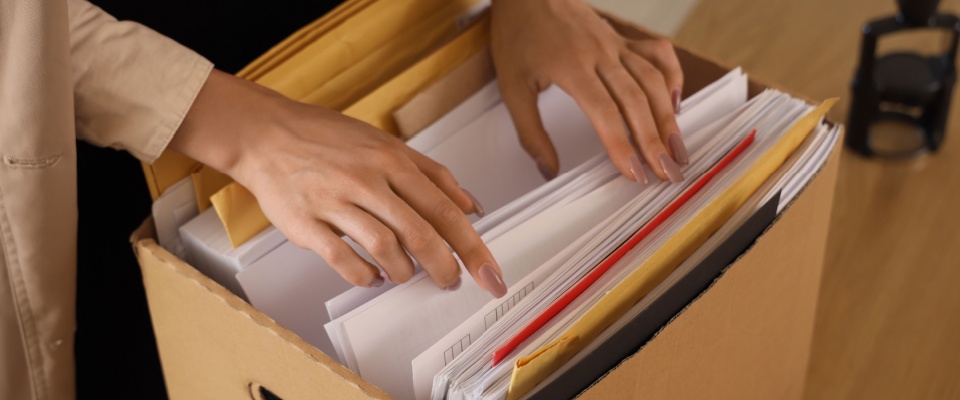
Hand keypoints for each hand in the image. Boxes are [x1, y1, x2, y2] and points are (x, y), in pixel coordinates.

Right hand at [170, 70, 508, 297]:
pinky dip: (365, 275)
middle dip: (444, 267)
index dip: (472, 247)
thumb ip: (431, 174)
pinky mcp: (307, 223)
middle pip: (421, 233)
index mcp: (393, 161)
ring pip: (385, 247)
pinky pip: (343, 259)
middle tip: (451, 283)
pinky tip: (372, 276)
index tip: (489, 274)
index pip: (445, 210)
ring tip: (406, 274)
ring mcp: (336, 202)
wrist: (265, 134)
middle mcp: (368, 180)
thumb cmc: (327, 139)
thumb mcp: (387, 144)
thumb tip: (470, 205)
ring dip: (403, 271)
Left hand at [490, 0, 686, 182]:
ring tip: (677, 152)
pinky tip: (676, 105)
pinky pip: (658, 55)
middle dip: (654, 141)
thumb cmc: (518, 35)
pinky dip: (673, 78)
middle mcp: (600, 54)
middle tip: (667, 175)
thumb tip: (548, 172)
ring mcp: (616, 44)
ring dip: (669, 118)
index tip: (635, 173)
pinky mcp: (624, 38)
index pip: (605, 112)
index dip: (622, 145)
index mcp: (571, 66)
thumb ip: (530, 133)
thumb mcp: (511, 87)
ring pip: (653, 81)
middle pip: (637, 100)